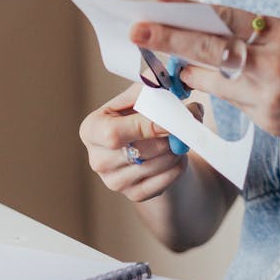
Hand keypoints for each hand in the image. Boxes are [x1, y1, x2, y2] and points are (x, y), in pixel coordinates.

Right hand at [80, 83, 200, 202]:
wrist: (143, 144)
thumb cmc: (139, 114)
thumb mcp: (138, 95)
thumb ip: (153, 88)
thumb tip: (174, 84)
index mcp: (91, 130)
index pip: (114, 134)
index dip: (147, 126)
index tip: (172, 117)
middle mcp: (97, 159)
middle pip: (138, 152)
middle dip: (168, 137)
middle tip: (188, 123)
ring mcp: (114, 181)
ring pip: (155, 166)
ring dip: (176, 149)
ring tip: (181, 136)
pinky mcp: (134, 194)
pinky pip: (164, 181)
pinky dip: (178, 166)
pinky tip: (177, 153)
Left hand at [129, 6, 279, 152]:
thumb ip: (257, 36)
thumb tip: (208, 31)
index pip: (223, 17)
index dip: (185, 12)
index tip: (154, 7)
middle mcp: (274, 61)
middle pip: (209, 48)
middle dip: (167, 41)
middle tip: (135, 34)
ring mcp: (270, 94)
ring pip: (212, 82)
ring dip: (188, 74)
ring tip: (173, 68)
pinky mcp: (269, 120)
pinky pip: (231, 105)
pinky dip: (218, 95)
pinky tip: (212, 90)